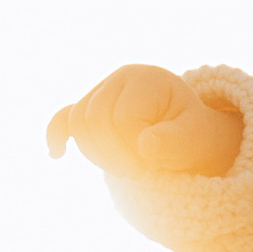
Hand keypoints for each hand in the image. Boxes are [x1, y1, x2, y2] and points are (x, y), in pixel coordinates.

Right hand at [45, 65, 241, 175]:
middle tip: (140, 172)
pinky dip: (57, 135)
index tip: (154, 162)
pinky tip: (57, 155)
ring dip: (98, 155)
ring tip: (126, 168)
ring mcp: (99, 92)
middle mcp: (119, 79)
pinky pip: (62, 119)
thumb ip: (176, 140)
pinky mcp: (87, 109)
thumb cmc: (191, 133)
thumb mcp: (195, 137)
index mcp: (146, 79)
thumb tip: (146, 145)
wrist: (184, 133)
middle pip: (94, 118)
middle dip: (114, 154)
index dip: (135, 147)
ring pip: (78, 124)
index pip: (125, 117)